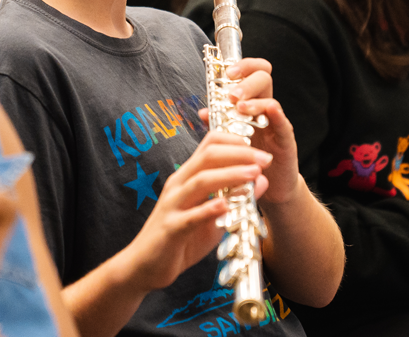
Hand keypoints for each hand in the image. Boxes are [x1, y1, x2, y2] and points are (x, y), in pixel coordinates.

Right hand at [119, 131, 270, 291]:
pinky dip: (209, 209)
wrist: (144, 266)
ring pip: (201, 181)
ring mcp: (172, 206)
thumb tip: (263, 180)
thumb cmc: (180, 239)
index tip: (258, 150)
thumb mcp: (214, 217)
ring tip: (254, 174)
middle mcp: (178, 185)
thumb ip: (235, 198)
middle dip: (239, 154)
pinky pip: (190, 216)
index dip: (235, 142)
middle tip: (264, 159)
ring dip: (230, 175)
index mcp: (187, 177)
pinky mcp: (170, 228)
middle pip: (208, 156)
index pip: (209, 146)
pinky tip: (227, 205)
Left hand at [198, 57, 302, 205]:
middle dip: (246, 80)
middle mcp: (266, 108)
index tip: (227, 73)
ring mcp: (277, 122)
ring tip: (240, 106)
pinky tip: (268, 111)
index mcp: (252, 102)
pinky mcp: (286, 139)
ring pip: (270, 99)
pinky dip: (276, 115)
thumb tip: (201, 112)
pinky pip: (283, 123)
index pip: (252, 72)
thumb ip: (218, 124)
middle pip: (263, 78)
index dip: (242, 66)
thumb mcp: (231, 139)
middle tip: (232, 93)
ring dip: (254, 100)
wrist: (269, 186)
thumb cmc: (249, 159)